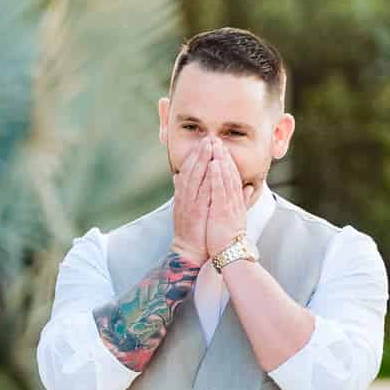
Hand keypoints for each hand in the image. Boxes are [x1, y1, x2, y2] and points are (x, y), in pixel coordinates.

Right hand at [168, 138, 213, 264]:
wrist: (188, 251)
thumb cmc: (191, 231)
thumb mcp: (185, 208)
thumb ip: (183, 192)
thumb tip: (177, 177)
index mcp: (183, 195)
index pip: (188, 170)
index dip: (195, 155)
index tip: (203, 143)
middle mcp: (184, 196)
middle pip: (191, 170)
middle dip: (199, 153)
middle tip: (207, 138)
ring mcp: (189, 203)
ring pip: (194, 176)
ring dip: (202, 160)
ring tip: (209, 146)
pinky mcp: (196, 210)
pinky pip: (201, 190)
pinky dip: (205, 177)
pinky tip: (211, 166)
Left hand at [203, 138, 252, 262]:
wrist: (228, 254)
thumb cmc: (228, 238)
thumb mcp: (236, 216)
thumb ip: (241, 201)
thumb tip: (248, 188)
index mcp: (235, 201)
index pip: (232, 176)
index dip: (227, 161)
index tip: (220, 148)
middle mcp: (233, 200)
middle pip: (229, 173)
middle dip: (222, 155)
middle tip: (216, 139)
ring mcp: (228, 205)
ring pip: (225, 178)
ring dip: (220, 160)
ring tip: (214, 145)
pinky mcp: (222, 211)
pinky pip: (219, 191)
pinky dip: (217, 177)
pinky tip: (213, 164)